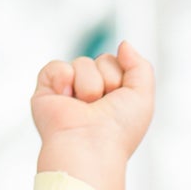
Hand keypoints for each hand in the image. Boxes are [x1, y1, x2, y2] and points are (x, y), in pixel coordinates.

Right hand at [31, 40, 154, 189]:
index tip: (120, 100)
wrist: (90, 145)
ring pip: (82, 63)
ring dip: (89, 85)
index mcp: (114, 96)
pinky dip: (64, 79)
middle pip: (101, 60)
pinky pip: (57, 65)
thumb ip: (141, 67)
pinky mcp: (47, 89)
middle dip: (108, 79)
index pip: (117, 63)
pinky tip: (66, 99)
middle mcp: (93, 92)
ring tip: (86, 107)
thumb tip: (124, 44)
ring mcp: (69, 90)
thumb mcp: (143, 96)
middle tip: (103, 105)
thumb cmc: (118, 130)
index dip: (121, 78)